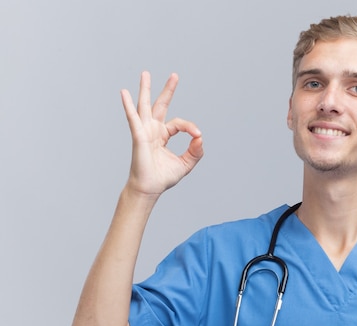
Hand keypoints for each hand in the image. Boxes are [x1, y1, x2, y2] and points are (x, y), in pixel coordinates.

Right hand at [120, 71, 203, 195]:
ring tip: (145, 74)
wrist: (150, 188)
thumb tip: (201, 137)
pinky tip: (123, 93)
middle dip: (167, 90)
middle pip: (160, 105)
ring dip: (145, 89)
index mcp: (163, 135)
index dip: (190, 127)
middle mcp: (153, 130)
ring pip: (145, 106)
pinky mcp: (138, 136)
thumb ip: (195, 151)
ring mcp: (144, 131)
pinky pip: (133, 118)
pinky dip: (128, 106)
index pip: (179, 124)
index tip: (198, 135)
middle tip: (175, 75)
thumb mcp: (186, 163)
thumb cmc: (163, 177)